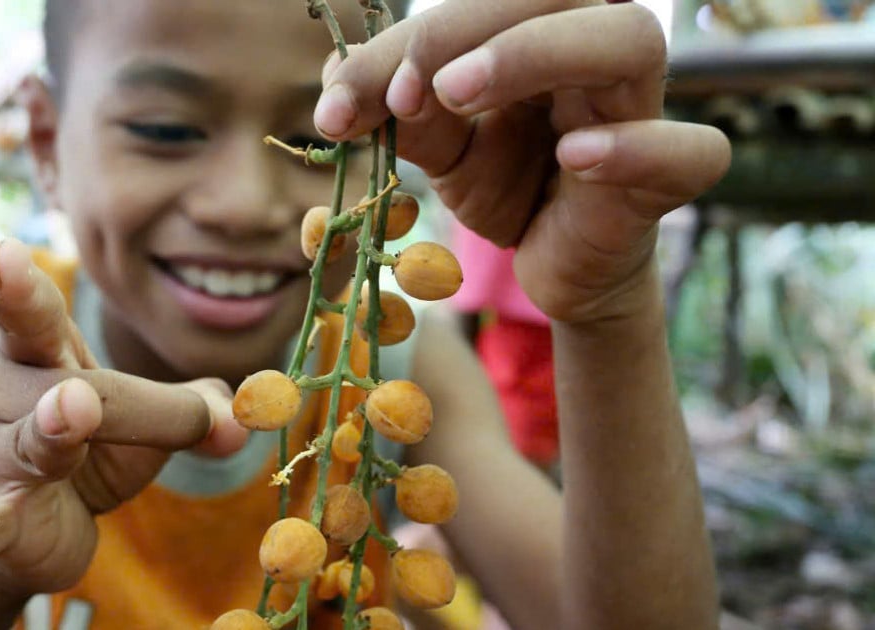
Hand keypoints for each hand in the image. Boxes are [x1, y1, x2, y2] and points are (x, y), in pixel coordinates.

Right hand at [0, 239, 247, 595]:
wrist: (43, 530)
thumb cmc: (97, 448)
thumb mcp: (153, 421)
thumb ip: (200, 409)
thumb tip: (246, 416)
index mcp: (44, 358)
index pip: (35, 317)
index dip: (18, 288)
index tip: (4, 255)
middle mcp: (7, 398)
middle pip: (68, 388)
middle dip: (94, 394)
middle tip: (89, 394)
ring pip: (35, 443)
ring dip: (53, 432)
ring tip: (73, 413)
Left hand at [317, 0, 730, 322]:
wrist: (553, 262)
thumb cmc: (507, 179)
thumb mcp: (439, 147)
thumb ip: (399, 113)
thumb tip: (337, 92)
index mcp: (537, 31)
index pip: (482, 3)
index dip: (410, 40)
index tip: (343, 104)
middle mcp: (593, 52)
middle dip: (471, 25)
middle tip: (407, 85)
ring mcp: (639, 108)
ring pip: (629, 39)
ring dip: (538, 53)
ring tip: (458, 93)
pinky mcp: (668, 177)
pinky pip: (687, 148)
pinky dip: (632, 147)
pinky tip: (575, 156)